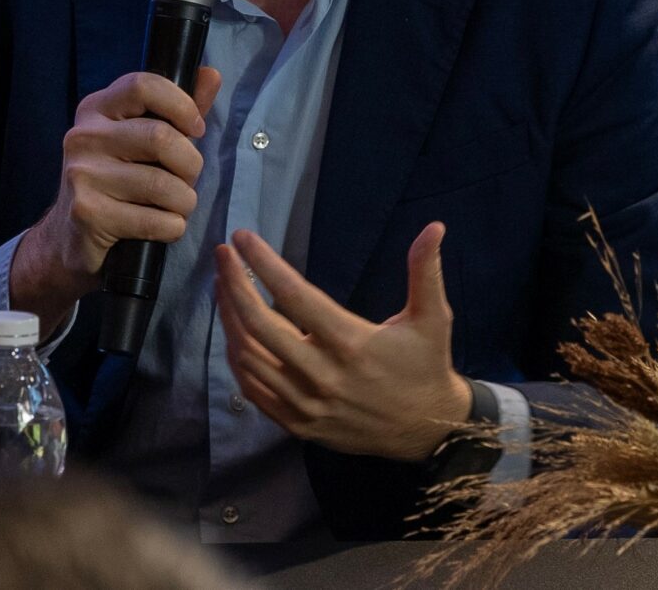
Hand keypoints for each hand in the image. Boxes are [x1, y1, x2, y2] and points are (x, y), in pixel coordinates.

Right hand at [10, 66, 221, 327]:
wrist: (70, 236)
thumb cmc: (118, 179)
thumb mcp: (143, 138)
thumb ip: (178, 109)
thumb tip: (211, 74)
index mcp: (97, 108)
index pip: (143, 85)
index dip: (181, 105)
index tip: (196, 129)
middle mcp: (84, 136)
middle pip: (161, 137)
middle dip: (191, 164)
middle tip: (188, 179)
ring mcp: (82, 174)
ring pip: (163, 184)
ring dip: (185, 201)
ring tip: (178, 206)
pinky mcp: (87, 213)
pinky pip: (154, 220)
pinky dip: (172, 227)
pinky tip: (164, 227)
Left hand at [213, 221, 473, 462]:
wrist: (425, 430)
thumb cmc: (426, 366)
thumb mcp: (433, 318)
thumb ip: (426, 272)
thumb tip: (434, 227)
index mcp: (350, 342)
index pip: (294, 296)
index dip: (264, 264)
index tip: (243, 238)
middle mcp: (321, 374)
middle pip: (260, 325)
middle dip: (234, 285)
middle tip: (222, 255)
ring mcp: (305, 403)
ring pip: (250, 358)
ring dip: (230, 319)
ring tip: (223, 285)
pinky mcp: (298, 424)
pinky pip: (254, 390)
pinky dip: (237, 358)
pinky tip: (234, 333)